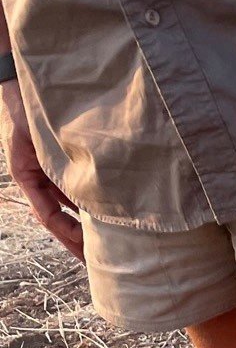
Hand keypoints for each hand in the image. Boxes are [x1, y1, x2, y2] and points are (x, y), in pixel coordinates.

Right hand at [2, 79, 82, 258]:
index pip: (48, 215)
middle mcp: (34, 178)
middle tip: (94, 262)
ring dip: (79, 227)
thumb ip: (60, 168)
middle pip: (55, 219)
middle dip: (74, 241)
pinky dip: (82, 207)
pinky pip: (68, 192)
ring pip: (62, 208)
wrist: (23, 84)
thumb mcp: (42, 140)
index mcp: (26, 176)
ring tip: (99, 248)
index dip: (67, 232)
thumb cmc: (30, 108)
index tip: (86, 245)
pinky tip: (100, 219)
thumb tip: (87, 196)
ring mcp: (43, 173)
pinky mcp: (54, 166)